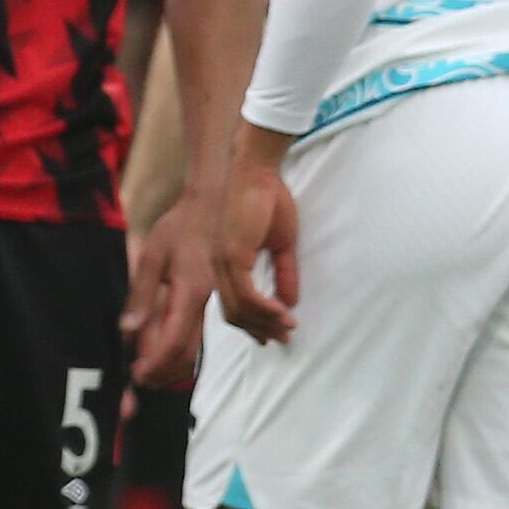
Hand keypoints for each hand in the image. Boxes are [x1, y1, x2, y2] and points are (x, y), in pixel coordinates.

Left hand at [123, 190, 213, 387]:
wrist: (214, 205)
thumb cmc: (181, 225)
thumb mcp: (153, 255)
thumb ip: (141, 295)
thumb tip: (127, 329)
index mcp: (191, 291)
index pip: (175, 340)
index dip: (156, 363)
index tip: (137, 376)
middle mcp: (205, 302)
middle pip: (187, 352)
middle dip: (163, 373)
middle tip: (139, 382)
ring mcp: (211, 302)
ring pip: (195, 347)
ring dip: (172, 367)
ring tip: (149, 374)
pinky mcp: (210, 300)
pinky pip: (197, 333)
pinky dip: (181, 351)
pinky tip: (163, 353)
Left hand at [209, 129, 300, 345]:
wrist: (258, 170)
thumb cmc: (268, 199)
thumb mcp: (282, 244)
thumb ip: (284, 273)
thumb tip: (291, 302)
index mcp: (226, 264)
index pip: (234, 305)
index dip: (254, 323)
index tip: (276, 334)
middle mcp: (218, 267)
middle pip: (234, 314)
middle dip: (260, 329)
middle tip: (284, 338)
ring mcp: (222, 263)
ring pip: (239, 309)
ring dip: (265, 323)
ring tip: (288, 329)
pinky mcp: (231, 256)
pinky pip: (247, 295)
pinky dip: (266, 309)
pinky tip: (284, 314)